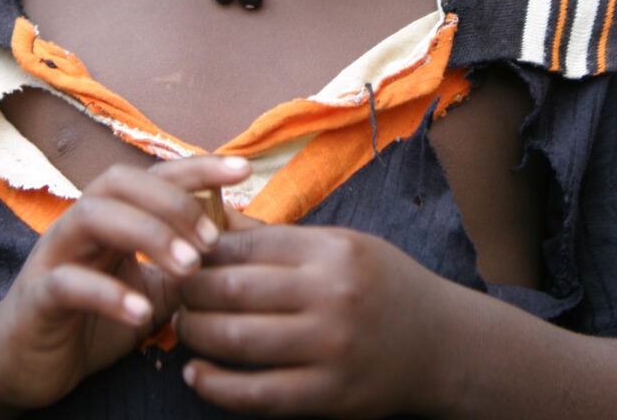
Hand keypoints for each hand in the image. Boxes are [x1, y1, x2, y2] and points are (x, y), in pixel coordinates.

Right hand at [0, 154, 250, 410]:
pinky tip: (142, 312)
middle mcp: (80, 222)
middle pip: (122, 181)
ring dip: (147, 234)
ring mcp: (54, 254)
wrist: (27, 365)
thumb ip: (185, 269)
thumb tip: (239, 249)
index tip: (243, 170)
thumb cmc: (94, 320)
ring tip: (187, 267)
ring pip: (93, 215)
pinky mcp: (36, 296)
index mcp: (111, 215)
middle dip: (172, 201)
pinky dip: (108, 293)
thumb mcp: (153, 293)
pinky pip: (69, 282)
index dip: (197, 168)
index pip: (154, 176)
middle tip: (211, 241)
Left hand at [174, 224, 448, 417]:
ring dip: (197, 334)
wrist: (443, 344)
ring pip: (239, 341)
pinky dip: (217, 387)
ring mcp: (330, 349)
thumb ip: (279, 239)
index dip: (205, 247)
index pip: (248, 243)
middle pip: (234, 289)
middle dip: (191, 288)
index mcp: (331, 251)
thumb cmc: (383, 284)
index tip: (181, 250)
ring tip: (182, 325)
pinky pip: (258, 395)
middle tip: (174, 287)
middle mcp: (330, 295)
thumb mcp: (341, 245)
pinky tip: (196, 375)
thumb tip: (215, 220)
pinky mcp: (330, 396)